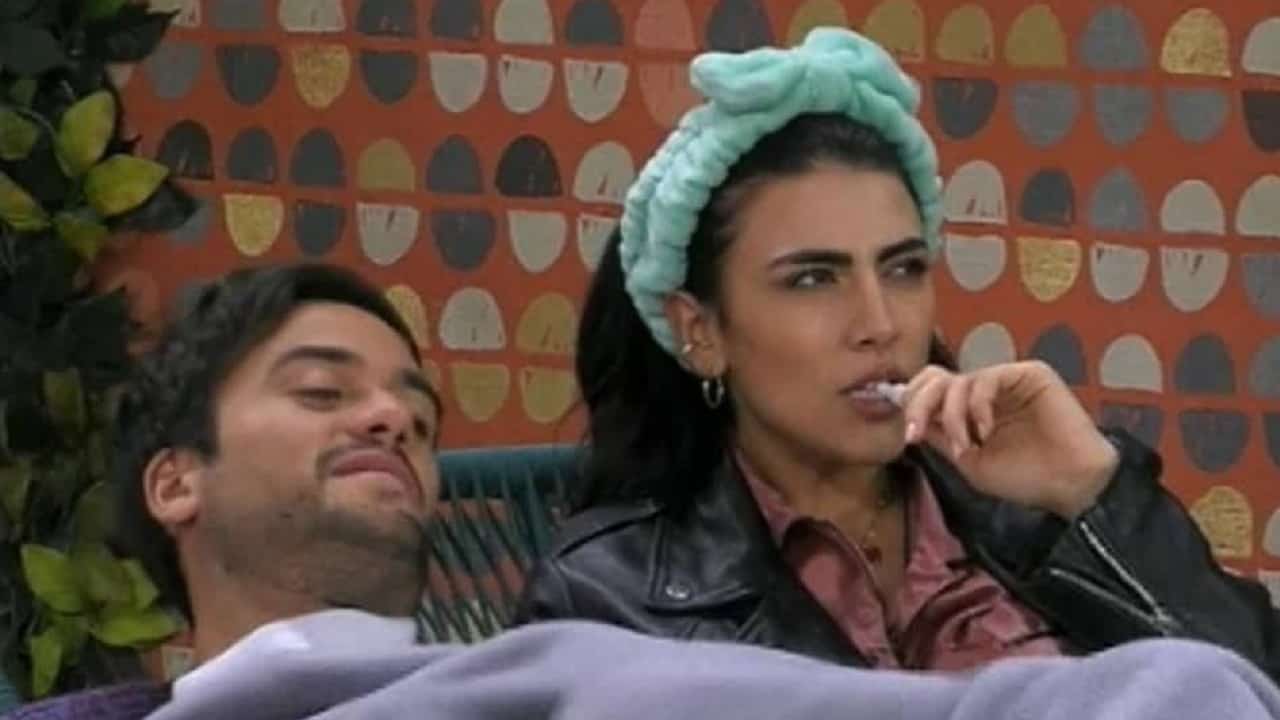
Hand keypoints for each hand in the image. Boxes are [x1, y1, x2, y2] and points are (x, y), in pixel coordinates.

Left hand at [901, 361, 1118, 518]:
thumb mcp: (969, 461)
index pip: (929, 390)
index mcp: (968, 409)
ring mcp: (1006, 380)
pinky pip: (987, 378)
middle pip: (935, 378)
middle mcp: (984, 391)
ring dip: (952, 417)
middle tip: (916, 433)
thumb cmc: (1025, 477)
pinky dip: (977, 406)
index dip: (912, 405)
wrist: (1070, 484)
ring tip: (965, 446)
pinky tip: (985, 431)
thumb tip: (909, 418)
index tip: (908, 435)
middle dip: (919, 405)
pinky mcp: (1028, 374)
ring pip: (958, 380)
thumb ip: (941, 436)